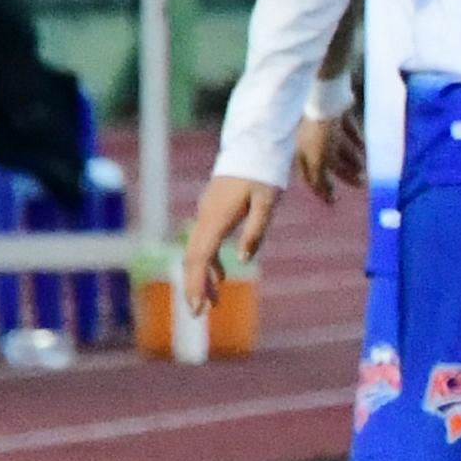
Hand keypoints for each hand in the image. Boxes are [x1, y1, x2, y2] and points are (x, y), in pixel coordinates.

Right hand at [174, 172, 279, 331]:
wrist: (255, 146)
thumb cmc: (264, 173)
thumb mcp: (268, 202)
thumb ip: (256, 230)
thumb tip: (243, 260)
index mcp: (217, 217)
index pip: (200, 257)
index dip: (197, 283)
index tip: (198, 306)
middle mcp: (206, 217)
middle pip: (193, 259)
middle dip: (194, 287)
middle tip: (199, 314)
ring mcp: (207, 214)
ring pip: (197, 252)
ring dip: (203, 278)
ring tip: (213, 304)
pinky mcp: (213, 212)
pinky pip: (206, 243)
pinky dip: (211, 263)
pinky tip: (222, 278)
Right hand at [288, 111, 362, 200]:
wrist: (326, 97)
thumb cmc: (319, 131)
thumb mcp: (318, 159)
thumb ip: (321, 178)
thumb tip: (326, 196)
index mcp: (302, 152)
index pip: (311, 175)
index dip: (322, 189)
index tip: (334, 202)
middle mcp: (310, 140)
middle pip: (328, 162)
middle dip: (343, 174)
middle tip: (360, 184)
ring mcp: (324, 125)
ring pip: (338, 147)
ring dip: (350, 159)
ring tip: (363, 169)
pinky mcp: (337, 113)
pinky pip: (347, 130)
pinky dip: (355, 140)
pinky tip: (364, 148)